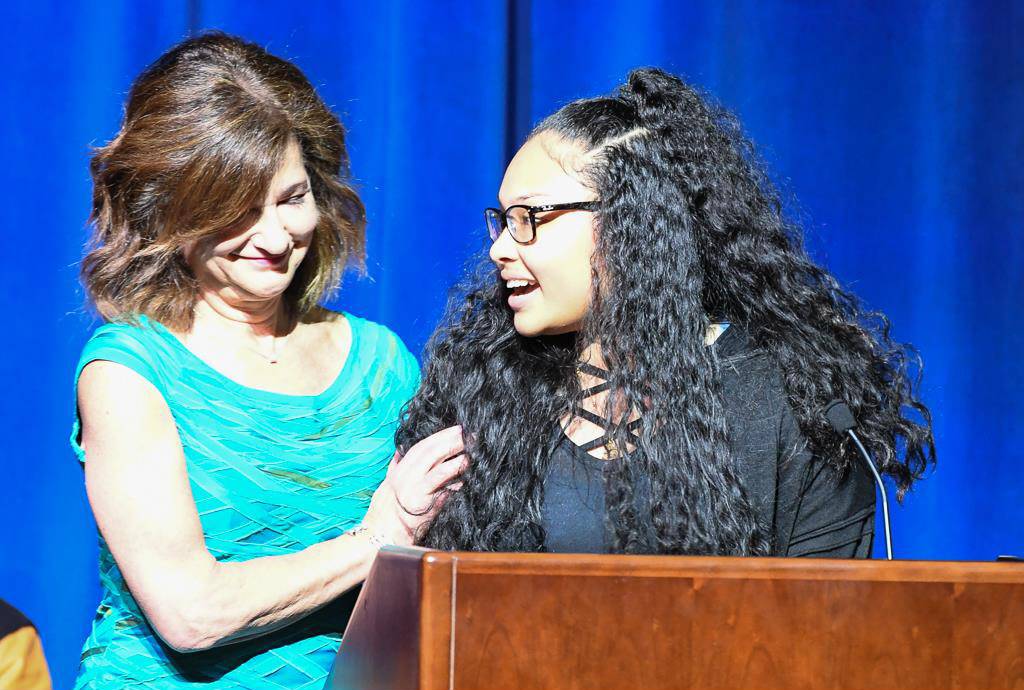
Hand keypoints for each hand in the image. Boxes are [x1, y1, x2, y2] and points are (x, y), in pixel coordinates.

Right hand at [361, 426, 466, 545]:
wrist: (379, 538)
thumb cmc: (383, 517)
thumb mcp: (385, 488)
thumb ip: (393, 470)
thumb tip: (398, 454)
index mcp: (398, 471)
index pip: (420, 447)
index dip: (438, 436)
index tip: (455, 429)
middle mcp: (404, 475)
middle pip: (429, 449)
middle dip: (449, 438)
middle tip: (467, 432)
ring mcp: (411, 486)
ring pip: (434, 459)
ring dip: (453, 450)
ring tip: (470, 445)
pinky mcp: (419, 499)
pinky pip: (438, 480)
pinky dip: (451, 470)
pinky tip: (464, 465)